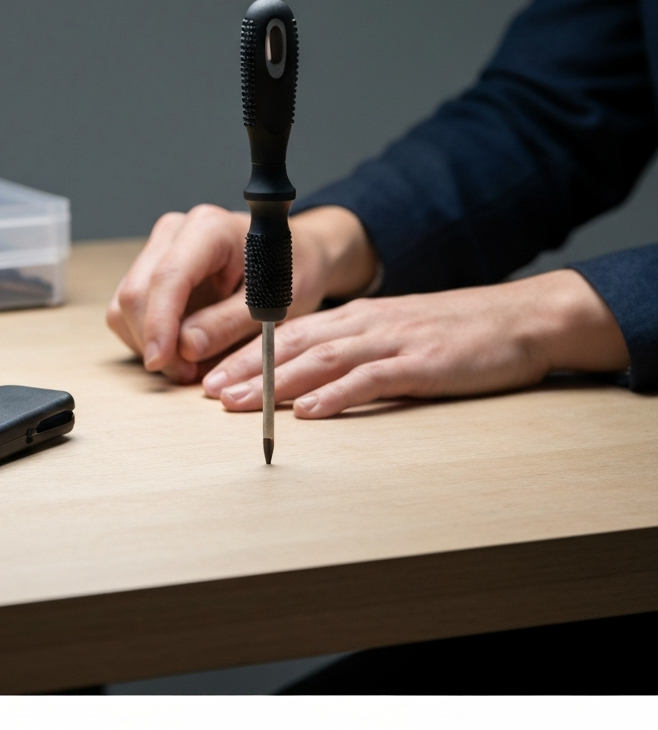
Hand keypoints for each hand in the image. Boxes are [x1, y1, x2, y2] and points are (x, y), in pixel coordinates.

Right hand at [106, 204, 378, 382]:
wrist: (295, 258)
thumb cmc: (292, 273)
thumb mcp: (273, 303)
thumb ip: (229, 324)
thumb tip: (185, 347)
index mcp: (209, 228)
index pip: (169, 276)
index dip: (159, 323)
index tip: (160, 361)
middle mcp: (175, 232)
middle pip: (137, 291)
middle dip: (154, 340)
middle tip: (186, 374)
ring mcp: (158, 250)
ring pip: (125, 305)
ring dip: (149, 343)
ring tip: (189, 365)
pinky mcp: (149, 272)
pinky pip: (127, 312)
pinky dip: (146, 339)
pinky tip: (178, 351)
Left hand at [202, 269, 629, 416]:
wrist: (521, 319)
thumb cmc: (455, 331)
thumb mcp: (394, 332)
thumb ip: (354, 349)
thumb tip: (310, 375)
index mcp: (357, 317)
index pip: (288, 333)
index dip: (246, 354)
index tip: (213, 376)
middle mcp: (366, 323)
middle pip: (293, 345)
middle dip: (246, 369)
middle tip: (208, 392)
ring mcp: (392, 341)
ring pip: (321, 359)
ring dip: (275, 382)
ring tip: (239, 403)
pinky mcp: (421, 363)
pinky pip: (370, 379)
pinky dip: (335, 395)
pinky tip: (308, 412)